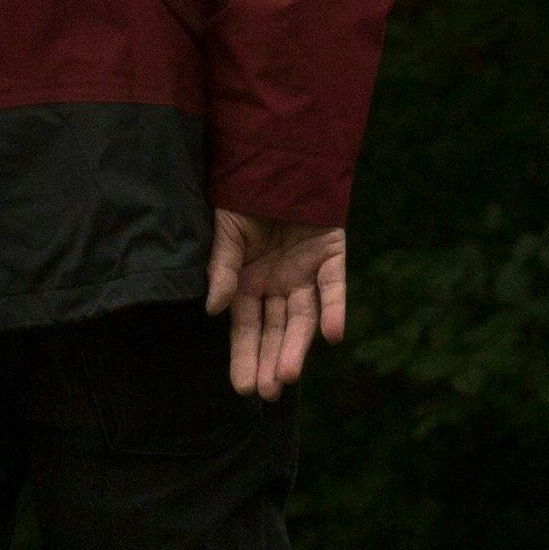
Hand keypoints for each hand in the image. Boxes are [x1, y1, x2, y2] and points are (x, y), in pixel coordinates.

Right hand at [206, 211, 346, 401]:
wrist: (276, 157)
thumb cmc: (242, 194)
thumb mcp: (224, 231)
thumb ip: (222, 269)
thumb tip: (213, 309)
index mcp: (247, 282)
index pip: (246, 329)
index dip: (246, 357)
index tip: (244, 388)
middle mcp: (277, 283)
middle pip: (275, 330)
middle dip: (271, 361)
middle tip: (268, 392)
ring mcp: (305, 271)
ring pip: (302, 317)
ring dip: (296, 346)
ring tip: (288, 375)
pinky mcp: (331, 255)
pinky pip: (334, 286)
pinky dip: (335, 308)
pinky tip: (333, 334)